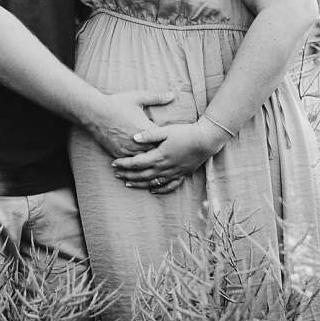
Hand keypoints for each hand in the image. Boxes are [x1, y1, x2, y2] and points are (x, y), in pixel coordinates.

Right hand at [83, 89, 174, 158]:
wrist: (94, 112)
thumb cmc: (116, 103)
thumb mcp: (137, 97)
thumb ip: (156, 97)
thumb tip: (172, 95)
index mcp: (145, 129)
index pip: (164, 140)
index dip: (168, 140)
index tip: (171, 138)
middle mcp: (137, 142)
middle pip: (156, 152)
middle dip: (160, 150)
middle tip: (165, 150)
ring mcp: (127, 150)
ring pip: (144, 160)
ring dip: (149, 157)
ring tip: (155, 157)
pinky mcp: (118, 154)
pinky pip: (131, 162)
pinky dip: (136, 160)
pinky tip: (141, 160)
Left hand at [111, 117, 232, 192]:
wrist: (206, 140)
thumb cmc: (185, 132)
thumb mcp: (166, 130)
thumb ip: (149, 135)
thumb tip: (133, 138)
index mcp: (159, 156)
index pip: (136, 162)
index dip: (124, 164)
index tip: (113, 163)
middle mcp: (164, 167)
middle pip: (142, 174)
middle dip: (128, 175)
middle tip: (116, 174)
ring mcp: (173, 173)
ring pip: (152, 182)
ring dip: (139, 183)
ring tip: (127, 183)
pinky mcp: (181, 174)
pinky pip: (169, 186)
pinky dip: (160, 189)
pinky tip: (152, 190)